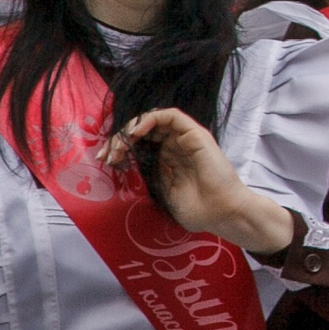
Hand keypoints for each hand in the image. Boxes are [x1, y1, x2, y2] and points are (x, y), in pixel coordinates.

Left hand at [102, 109, 295, 255]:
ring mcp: (186, 138)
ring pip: (152, 120)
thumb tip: (127, 168)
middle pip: (142, 130)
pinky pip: (170, 116)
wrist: (223, 213)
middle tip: (105, 154)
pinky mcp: (195, 134)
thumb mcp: (164, 193)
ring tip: (118, 146)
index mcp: (169, 159)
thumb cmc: (199, 210)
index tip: (105, 161)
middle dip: (119, 139)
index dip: (120, 148)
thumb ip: (150, 177)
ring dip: (131, 129)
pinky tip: (136, 134)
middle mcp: (176, 145)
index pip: (140, 143)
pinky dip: (149, 120)